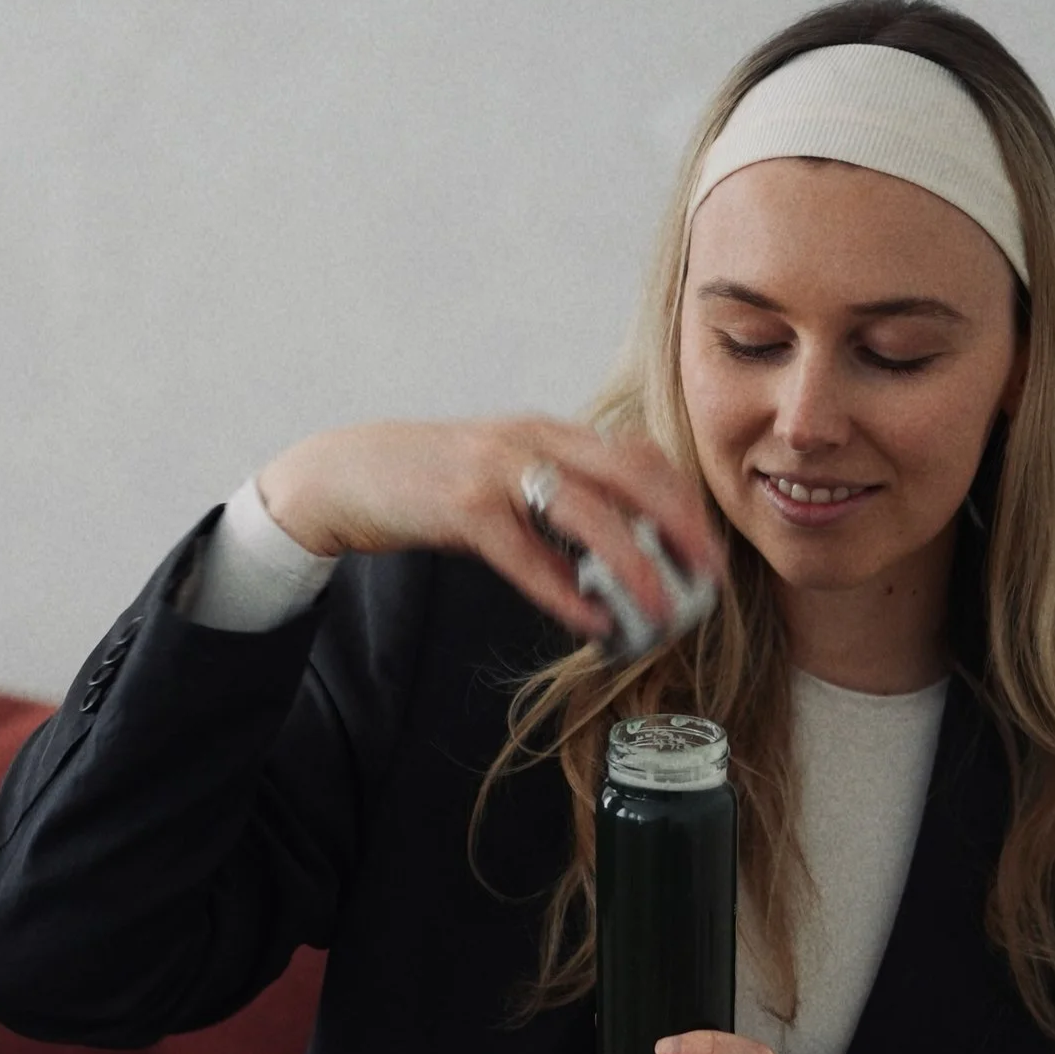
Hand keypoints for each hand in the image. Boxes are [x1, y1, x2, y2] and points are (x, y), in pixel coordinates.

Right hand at [252, 416, 727, 647]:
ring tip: (660, 609)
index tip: (710, 547)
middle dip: (681, 525)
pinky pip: (528, 555)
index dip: (684, 499)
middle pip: (631, 473)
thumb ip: (552, 498)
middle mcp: (531, 440)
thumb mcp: (500, 473)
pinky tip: (591, 623)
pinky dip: (565, 593)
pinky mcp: (461, 508)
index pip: (637, 453)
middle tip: (708, 577)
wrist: (344, 474)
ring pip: (589, 513)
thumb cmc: (426, 481)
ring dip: (634, 565)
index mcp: (547, 430)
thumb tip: (608, 550)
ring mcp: (497, 470)